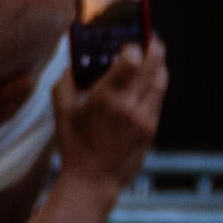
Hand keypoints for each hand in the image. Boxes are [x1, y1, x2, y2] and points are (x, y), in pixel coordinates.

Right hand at [54, 40, 166, 196]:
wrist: (93, 182)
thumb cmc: (75, 148)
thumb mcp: (61, 113)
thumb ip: (65, 83)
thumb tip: (72, 64)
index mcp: (105, 96)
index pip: (130, 59)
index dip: (133, 48)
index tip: (129, 46)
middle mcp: (128, 105)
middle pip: (151, 65)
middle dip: (154, 48)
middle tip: (152, 40)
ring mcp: (143, 118)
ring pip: (160, 82)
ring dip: (159, 67)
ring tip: (155, 60)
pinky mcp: (151, 130)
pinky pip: (158, 101)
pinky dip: (156, 88)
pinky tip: (150, 85)